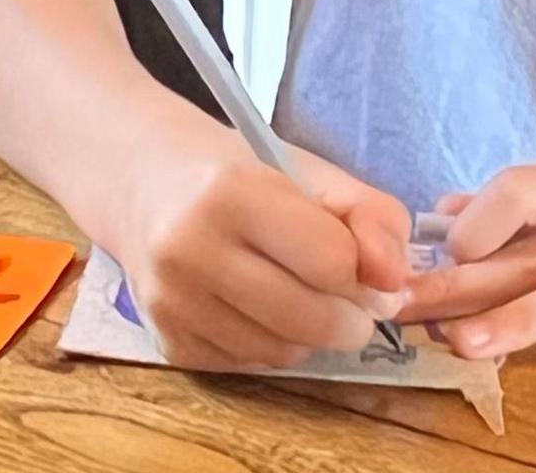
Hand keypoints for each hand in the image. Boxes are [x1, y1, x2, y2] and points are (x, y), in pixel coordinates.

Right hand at [102, 135, 414, 370]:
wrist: (139, 179)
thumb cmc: (234, 170)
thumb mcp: (307, 170)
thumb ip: (370, 215)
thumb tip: (396, 283)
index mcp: (230, 193)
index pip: (332, 261)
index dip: (366, 270)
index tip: (370, 266)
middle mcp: (189, 251)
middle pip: (311, 319)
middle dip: (351, 317)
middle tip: (353, 299)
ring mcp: (171, 302)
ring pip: (283, 353)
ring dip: (310, 335)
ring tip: (300, 295)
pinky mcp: (165, 340)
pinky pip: (248, 365)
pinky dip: (270, 345)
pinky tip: (259, 309)